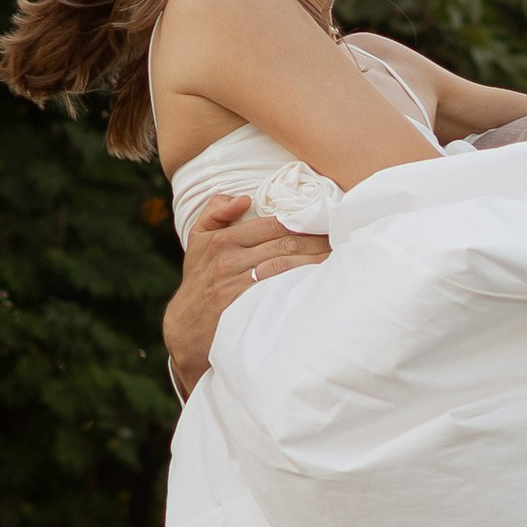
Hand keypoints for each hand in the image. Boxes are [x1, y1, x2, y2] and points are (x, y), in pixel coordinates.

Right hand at [164, 195, 328, 396]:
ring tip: (340, 255)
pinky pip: (280, 287)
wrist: (184, 328)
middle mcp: (229, 258)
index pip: (274, 223)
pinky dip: (302, 280)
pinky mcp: (244, 305)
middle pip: (285, 242)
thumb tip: (243, 198)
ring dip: (316, 258)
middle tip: (342, 236)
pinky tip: (321, 278)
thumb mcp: (197, 241)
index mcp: (222, 239)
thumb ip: (215, 212)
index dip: (304, 220)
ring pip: (286, 263)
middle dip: (317, 238)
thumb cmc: (199, 280)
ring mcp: (237, 283)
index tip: (328, 219)